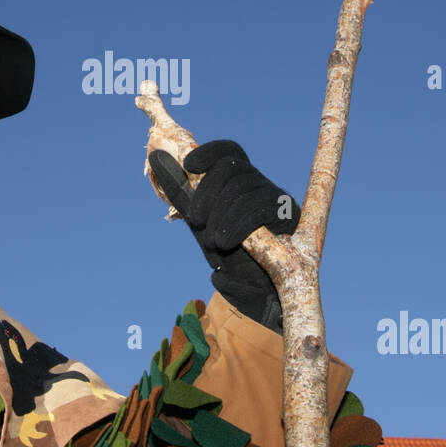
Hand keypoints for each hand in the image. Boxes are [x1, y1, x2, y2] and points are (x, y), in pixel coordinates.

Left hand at [148, 140, 298, 332]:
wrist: (258, 294)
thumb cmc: (231, 256)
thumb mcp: (201, 222)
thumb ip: (181, 191)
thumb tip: (156, 157)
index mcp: (240, 182)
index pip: (229, 152)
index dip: (209, 152)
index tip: (188, 165)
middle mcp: (261, 185)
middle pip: (234, 167)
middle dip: (209, 191)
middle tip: (196, 221)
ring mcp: (277, 199)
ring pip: (245, 188)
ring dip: (222, 214)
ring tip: (213, 241)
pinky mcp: (289, 217)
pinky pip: (261, 209)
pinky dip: (239, 224)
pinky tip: (226, 242)